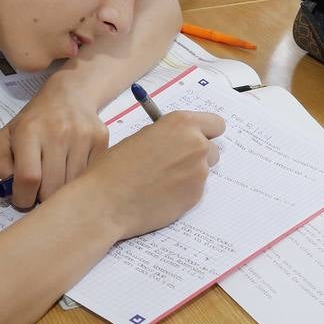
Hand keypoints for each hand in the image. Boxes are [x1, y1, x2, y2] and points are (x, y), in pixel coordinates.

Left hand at [0, 82, 109, 209]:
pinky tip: (71, 169)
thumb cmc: (34, 123)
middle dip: (42, 197)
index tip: (22, 198)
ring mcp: (83, 136)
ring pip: (72, 186)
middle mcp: (58, 132)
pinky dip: (78, 180)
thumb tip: (8, 189)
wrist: (69, 96)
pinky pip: (89, 176)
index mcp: (29, 131)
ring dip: (61, 190)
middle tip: (39, 190)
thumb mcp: (5, 137)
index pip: (28, 178)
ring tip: (55, 178)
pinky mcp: (101, 141)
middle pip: (52, 188)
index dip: (23, 198)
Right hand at [86, 111, 223, 240]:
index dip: (205, 132)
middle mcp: (196, 145)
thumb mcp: (142, 137)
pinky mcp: (196, 196)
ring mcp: (199, 173)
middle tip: (176, 162)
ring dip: (190, 173)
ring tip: (162, 180)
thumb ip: (168, 135)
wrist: (107, 200)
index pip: (215, 124)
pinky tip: (160, 194)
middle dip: (198, 154)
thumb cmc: (115, 166)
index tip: (196, 138)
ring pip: (204, 171)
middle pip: (212, 148)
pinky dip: (183, 191)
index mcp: (182, 123)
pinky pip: (195, 190)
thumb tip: (180, 139)